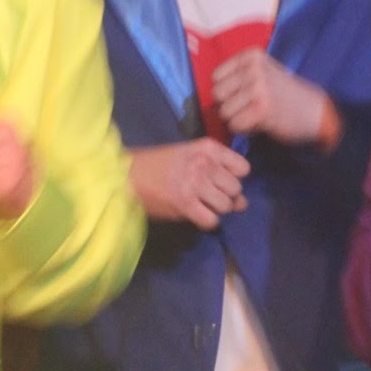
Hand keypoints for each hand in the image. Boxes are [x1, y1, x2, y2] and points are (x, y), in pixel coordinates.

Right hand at [129, 139, 248, 229]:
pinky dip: (206, 222)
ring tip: (201, 206)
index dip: (235, 178)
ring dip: (216, 210)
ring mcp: (195, 183)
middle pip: (236, 189)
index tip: (221, 181)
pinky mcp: (185, 203)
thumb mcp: (191, 158)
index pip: (243, 168)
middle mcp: (204, 163)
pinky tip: (195, 215)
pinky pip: (211, 220)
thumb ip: (219, 174)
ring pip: (226, 206)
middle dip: (226, 197)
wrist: (127, 175)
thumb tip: (243, 202)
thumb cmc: (158, 165)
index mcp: (208, 148)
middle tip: (209, 197)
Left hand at [210, 49, 337, 148]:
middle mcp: (254, 68)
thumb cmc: (284, 96)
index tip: (248, 94)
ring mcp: (259, 87)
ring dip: (239, 119)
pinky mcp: (263, 108)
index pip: (216, 77)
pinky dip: (246, 129)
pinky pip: (236, 125)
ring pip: (225, 112)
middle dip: (230, 106)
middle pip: (217, 94)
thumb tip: (206, 96)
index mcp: (251, 56)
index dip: (229, 92)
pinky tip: (262, 123)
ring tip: (259, 114)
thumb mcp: (262, 73)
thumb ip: (237, 77)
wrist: (316, 111)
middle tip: (251, 107)